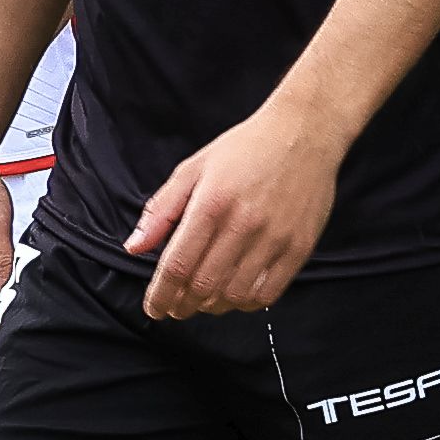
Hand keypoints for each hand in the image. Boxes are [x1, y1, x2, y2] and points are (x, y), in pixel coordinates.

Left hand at [128, 104, 342, 322]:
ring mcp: (274, 238)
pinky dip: (246, 304)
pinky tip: (236, 294)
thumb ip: (161, 210)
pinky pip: (268, 293)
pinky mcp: (299, 247)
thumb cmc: (246, 149)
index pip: (177, 265)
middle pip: (203, 286)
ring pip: (234, 295)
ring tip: (204, 301)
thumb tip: (134, 247)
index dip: (160, 295)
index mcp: (211, 203)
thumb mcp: (193, 169)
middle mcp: (243, 224)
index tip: (154, 308)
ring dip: (212, 307)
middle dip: (182, 305)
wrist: (304, 132)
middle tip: (176, 307)